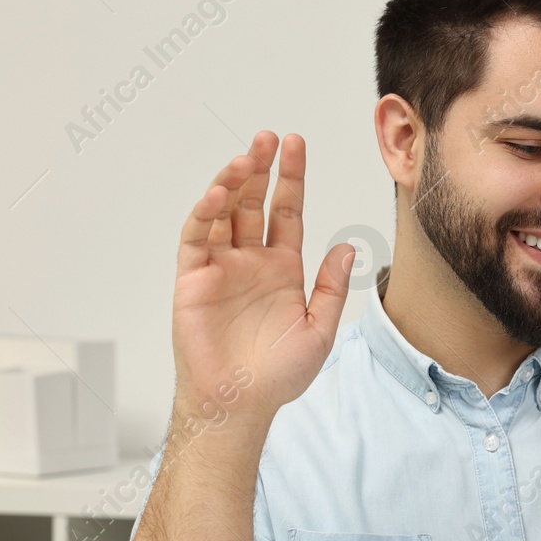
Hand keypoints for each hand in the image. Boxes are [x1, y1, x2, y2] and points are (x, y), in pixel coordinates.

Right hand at [171, 131, 353, 423]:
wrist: (241, 403)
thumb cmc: (279, 375)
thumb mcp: (319, 329)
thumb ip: (331, 287)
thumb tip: (348, 249)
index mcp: (282, 269)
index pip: (286, 211)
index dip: (291, 178)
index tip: (295, 144)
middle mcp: (250, 262)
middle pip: (254, 203)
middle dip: (261, 169)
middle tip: (268, 138)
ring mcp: (220, 268)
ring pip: (224, 213)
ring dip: (232, 184)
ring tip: (246, 159)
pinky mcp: (193, 279)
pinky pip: (197, 238)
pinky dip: (204, 214)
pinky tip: (218, 195)